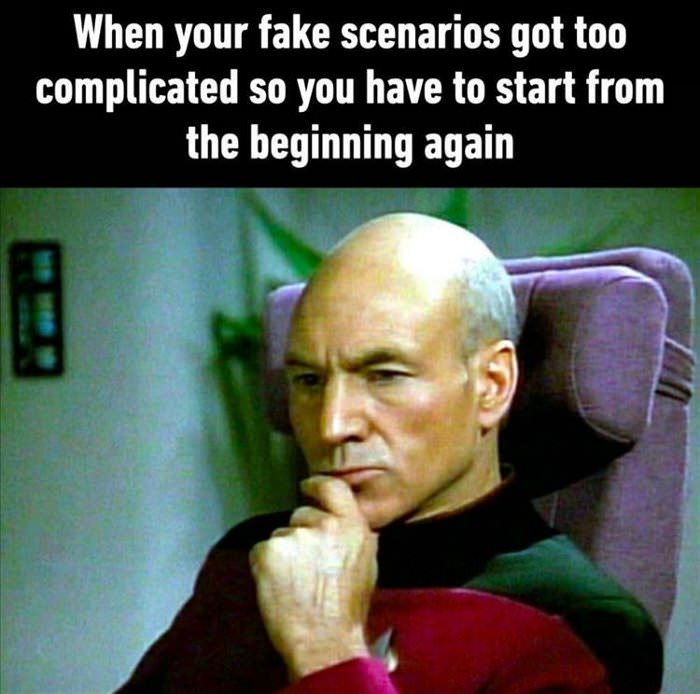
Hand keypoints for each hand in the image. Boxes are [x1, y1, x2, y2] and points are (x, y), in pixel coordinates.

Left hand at [249, 475, 377, 679]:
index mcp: (352, 524)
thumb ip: (351, 532)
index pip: (332, 486)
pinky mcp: (268, 551)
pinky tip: (280, 587)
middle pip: (301, 514)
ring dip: (284, 552)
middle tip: (307, 566)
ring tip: (296, 583)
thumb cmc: (346, 609)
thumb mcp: (366, 561)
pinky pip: (261, 550)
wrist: (325, 642)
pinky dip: (265, 566)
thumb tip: (338, 518)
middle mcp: (324, 523)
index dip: (316, 485)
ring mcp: (294, 535)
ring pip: (281, 534)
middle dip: (300, 533)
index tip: (308, 487)